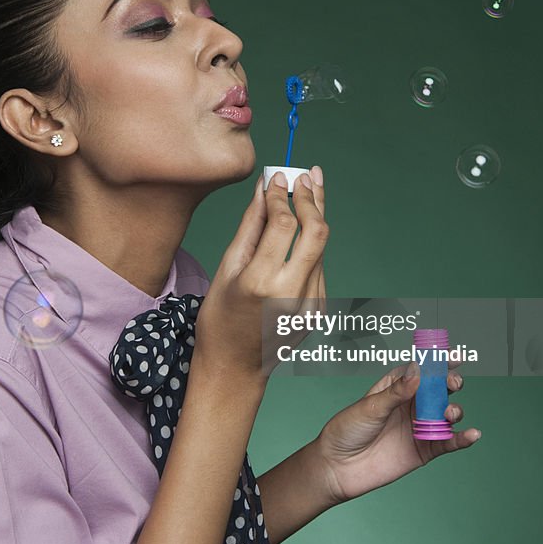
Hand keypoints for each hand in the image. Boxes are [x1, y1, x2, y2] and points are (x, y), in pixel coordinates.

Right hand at [193, 166, 327, 384]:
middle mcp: (293, 294)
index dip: (283, 196)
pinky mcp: (320, 309)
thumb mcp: (227, 269)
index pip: (284, 226)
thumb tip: (264, 188)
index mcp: (262, 284)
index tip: (279, 177)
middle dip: (312, 198)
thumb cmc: (221, 318)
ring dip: (315, 216)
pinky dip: (310, 243)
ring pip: (322, 247)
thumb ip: (251, 226)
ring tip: (308, 187)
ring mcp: (311, 304)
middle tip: (305, 175)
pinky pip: (318, 265)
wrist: (235, 368)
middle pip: (317, 232)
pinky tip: (301, 228)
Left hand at [314, 366, 480, 505]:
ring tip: (449, 413)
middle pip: (439, 390)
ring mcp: (419, 426)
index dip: (438, 362)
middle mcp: (411, 404)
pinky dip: (462, 439)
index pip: (422, 370)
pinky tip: (473, 434)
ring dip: (455, 410)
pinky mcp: (424, 449)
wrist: (338, 468)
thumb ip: (397, 391)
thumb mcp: (370, 407)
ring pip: (447, 414)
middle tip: (452, 383)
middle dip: (450, 383)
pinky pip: (448, 442)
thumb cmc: (347, 430)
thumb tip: (417, 370)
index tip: (453, 358)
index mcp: (397, 387)